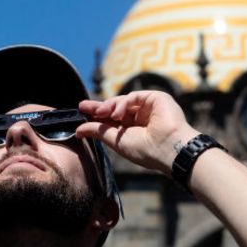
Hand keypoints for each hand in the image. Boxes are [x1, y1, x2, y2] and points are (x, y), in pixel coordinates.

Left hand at [76, 90, 199, 175]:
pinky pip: (133, 96)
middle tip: (83, 106)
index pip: (112, 119)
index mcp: (133, 130)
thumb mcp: (115, 140)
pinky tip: (117, 114)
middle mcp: (141, 118)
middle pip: (115, 107)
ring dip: (108, 106)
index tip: (81, 111)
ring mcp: (149, 108)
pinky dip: (122, 103)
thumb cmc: (145, 150)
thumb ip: (97, 131)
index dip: (96, 114)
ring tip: (101, 113)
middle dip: (99, 107)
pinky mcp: (156, 98)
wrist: (168, 149)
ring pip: (123, 101)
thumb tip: (78, 129)